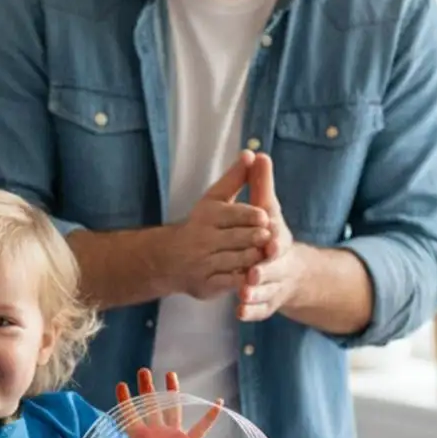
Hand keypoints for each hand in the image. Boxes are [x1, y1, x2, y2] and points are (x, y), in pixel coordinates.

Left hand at [103, 368, 221, 437]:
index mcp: (140, 436)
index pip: (131, 414)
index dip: (126, 401)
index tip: (121, 385)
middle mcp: (156, 430)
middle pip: (151, 405)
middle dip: (147, 388)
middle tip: (143, 371)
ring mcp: (173, 434)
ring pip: (172, 409)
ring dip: (172, 392)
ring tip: (170, 374)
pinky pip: (201, 428)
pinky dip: (210, 417)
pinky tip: (217, 403)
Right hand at [170, 152, 269, 299]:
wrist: (168, 260)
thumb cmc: (200, 225)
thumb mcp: (214, 200)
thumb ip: (235, 179)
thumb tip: (252, 153)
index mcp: (207, 216)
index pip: (233, 214)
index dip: (250, 216)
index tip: (264, 218)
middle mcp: (203, 239)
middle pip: (237, 238)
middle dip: (254, 238)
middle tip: (268, 238)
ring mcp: (204, 263)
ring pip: (236, 261)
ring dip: (253, 259)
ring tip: (265, 256)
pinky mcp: (206, 284)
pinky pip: (229, 282)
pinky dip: (243, 280)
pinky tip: (253, 276)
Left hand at [237, 153, 307, 322]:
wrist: (290, 270)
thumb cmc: (270, 234)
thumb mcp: (267, 210)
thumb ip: (260, 185)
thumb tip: (257, 153)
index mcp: (280, 242)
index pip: (280, 242)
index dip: (275, 244)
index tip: (270, 244)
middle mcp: (281, 265)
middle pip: (274, 270)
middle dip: (265, 272)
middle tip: (251, 274)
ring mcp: (275, 285)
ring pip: (267, 292)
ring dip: (256, 294)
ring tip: (243, 295)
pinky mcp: (268, 303)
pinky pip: (261, 310)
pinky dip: (252, 312)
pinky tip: (240, 312)